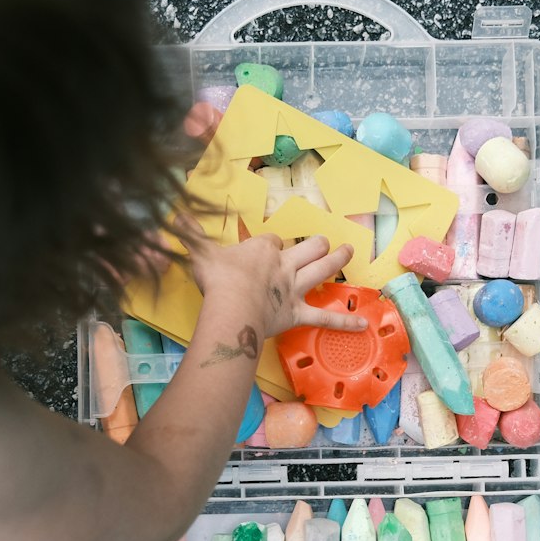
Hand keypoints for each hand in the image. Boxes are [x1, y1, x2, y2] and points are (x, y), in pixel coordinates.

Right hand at [175, 215, 364, 338]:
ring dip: (338, 261)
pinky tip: (363, 325)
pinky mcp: (297, 314)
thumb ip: (190, 234)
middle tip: (324, 242)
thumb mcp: (200, 252)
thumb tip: (176, 215)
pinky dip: (344, 322)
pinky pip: (325, 319)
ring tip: (350, 252)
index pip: (274, 240)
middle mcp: (283, 265)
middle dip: (317, 244)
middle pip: (308, 248)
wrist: (232, 306)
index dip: (273, 243)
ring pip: (322, 270)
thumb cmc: (217, 278)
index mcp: (262, 249)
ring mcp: (293, 289)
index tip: (270, 247)